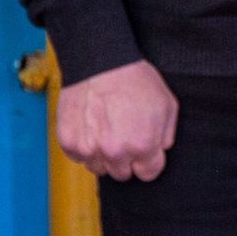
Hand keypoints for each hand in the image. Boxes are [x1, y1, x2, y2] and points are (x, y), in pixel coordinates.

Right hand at [55, 59, 179, 181]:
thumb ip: (166, 135)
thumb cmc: (134, 79)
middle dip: (126, 159)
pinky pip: (78, 157)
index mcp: (142, 146)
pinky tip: (90, 128)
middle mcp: (115, 152)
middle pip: (123, 174)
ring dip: (103, 156)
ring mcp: (90, 149)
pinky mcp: (69, 142)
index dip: (148, 161)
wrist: (100, 61)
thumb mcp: (167, 104)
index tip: (143, 149)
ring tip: (105, 130)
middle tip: (123, 135)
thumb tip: (158, 151)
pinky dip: (84, 147)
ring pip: (99, 168)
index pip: (148, 174)